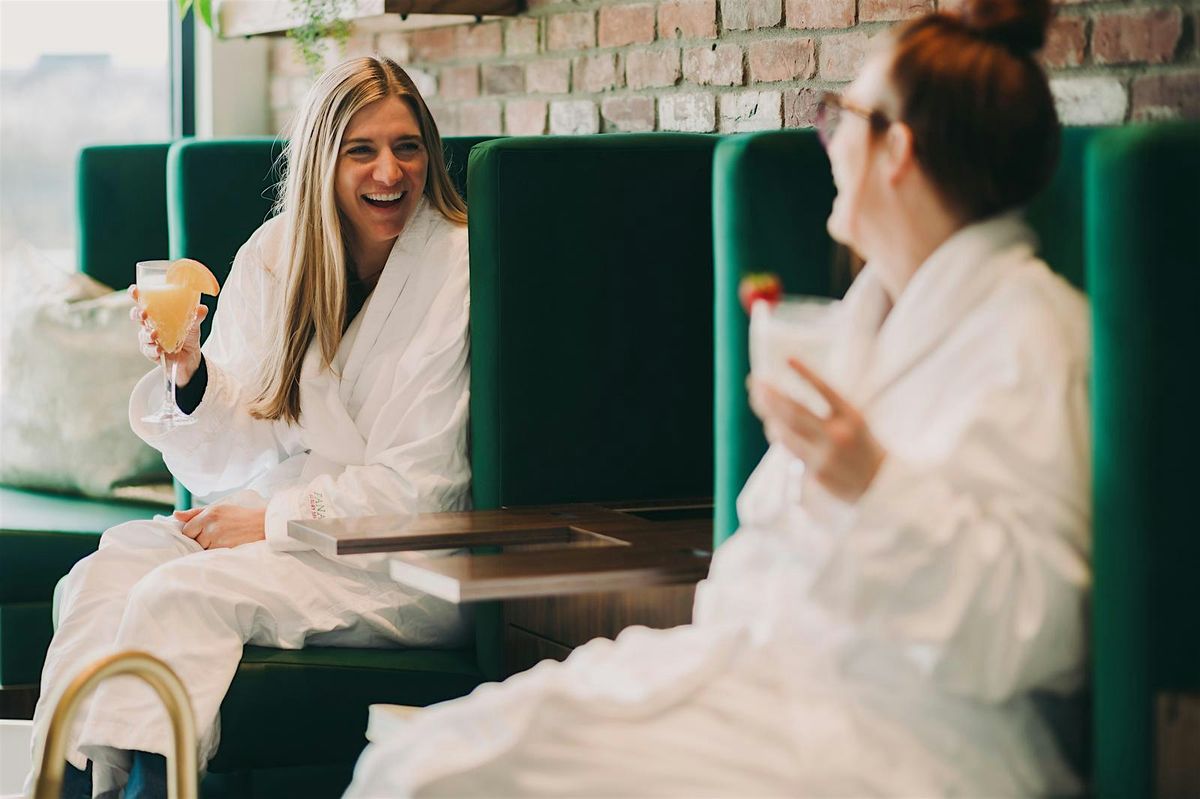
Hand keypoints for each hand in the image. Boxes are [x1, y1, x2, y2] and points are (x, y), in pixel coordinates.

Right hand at [128, 285, 207, 385]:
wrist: (191, 356)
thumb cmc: (186, 335)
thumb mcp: (193, 324)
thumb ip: (197, 315)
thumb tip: (202, 308)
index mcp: (156, 313)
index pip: (143, 302)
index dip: (136, 295)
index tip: (134, 290)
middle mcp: (149, 325)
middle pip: (137, 316)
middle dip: (137, 314)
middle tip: (144, 313)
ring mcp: (148, 339)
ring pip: (142, 335)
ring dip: (147, 334)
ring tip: (154, 334)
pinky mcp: (151, 353)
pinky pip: (148, 350)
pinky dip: (153, 350)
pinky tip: (159, 349)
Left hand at [174, 505, 266, 548]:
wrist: (263, 523)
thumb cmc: (240, 515)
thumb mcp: (218, 508)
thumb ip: (195, 513)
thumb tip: (175, 515)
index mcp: (208, 515)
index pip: (186, 530)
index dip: (193, 533)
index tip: (202, 532)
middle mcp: (211, 527)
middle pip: (194, 542)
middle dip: (201, 541)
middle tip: (216, 536)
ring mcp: (218, 540)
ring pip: (203, 550)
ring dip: (209, 548)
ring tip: (223, 540)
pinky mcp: (226, 550)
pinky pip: (213, 555)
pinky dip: (217, 553)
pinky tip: (227, 546)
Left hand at [748, 358, 886, 502]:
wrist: (879, 483)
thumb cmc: (861, 445)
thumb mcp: (854, 420)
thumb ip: (829, 409)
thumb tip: (789, 396)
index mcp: (851, 416)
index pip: (824, 389)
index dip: (805, 373)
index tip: (786, 358)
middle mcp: (837, 435)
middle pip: (793, 412)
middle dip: (769, 396)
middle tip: (754, 383)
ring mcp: (824, 456)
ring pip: (784, 434)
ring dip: (768, 416)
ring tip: (758, 401)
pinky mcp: (815, 474)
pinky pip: (789, 451)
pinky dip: (778, 436)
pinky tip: (771, 426)